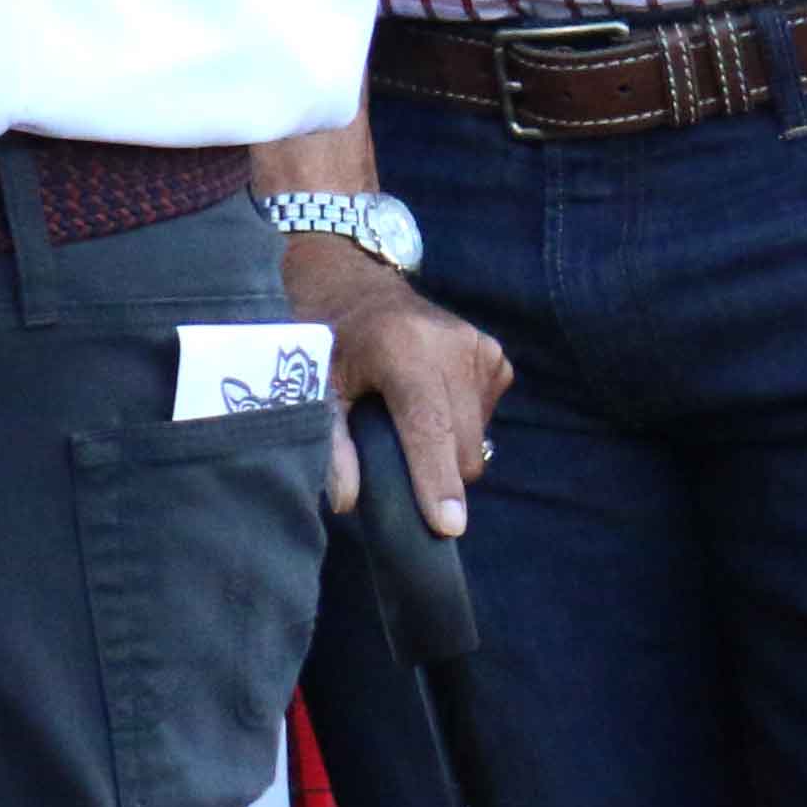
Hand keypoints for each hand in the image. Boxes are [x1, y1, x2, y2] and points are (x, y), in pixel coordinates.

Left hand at [286, 229, 509, 536]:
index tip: (448, 526)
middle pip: (459, 446)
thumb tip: (349, 502)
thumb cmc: (323, 334)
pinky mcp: (495, 355)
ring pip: (476, 440)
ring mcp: (480, 347)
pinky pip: (485, 419)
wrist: (350, 280)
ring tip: (403, 415)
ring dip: (445, 447)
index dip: (434, 480)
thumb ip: (329, 441)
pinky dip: (457, 423)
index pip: (427, 427)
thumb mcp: (311, 381)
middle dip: (433, 470)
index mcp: (402, 346)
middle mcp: (450, 344)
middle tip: (390, 449)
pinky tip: (425, 397)